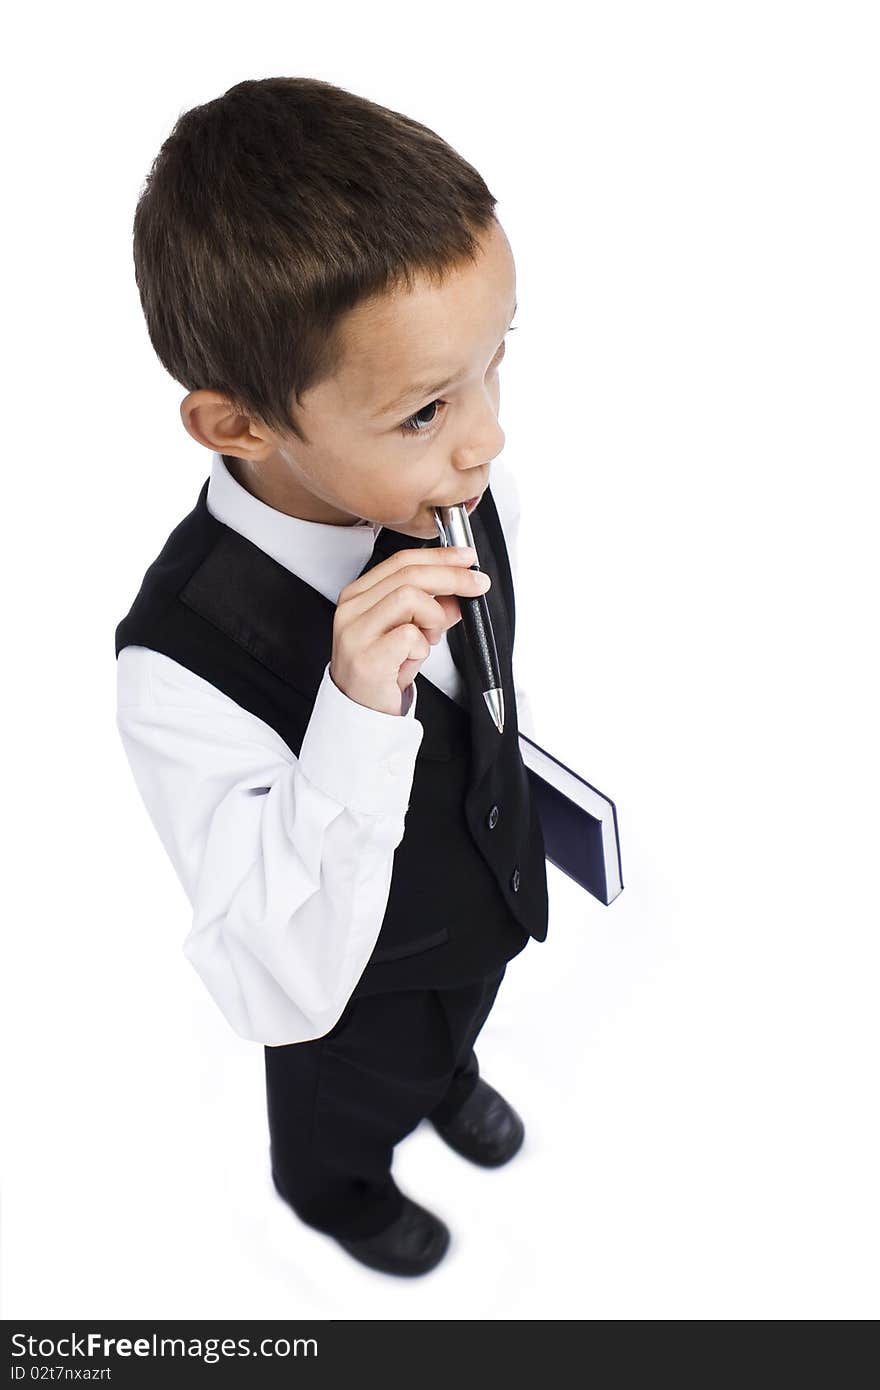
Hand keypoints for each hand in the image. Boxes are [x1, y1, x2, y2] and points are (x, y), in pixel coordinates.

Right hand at [331, 546, 491, 715]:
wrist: (362, 713)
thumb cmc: (383, 671)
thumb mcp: (411, 632)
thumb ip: (432, 608)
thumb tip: (460, 592)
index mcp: (358, 596)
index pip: (401, 561)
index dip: (439, 556)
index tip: (467, 558)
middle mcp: (351, 610)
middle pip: (409, 574)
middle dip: (452, 577)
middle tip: (477, 587)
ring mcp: (355, 633)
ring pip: (409, 598)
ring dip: (434, 616)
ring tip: (430, 637)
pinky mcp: (366, 659)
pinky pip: (409, 636)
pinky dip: (423, 646)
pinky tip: (414, 657)